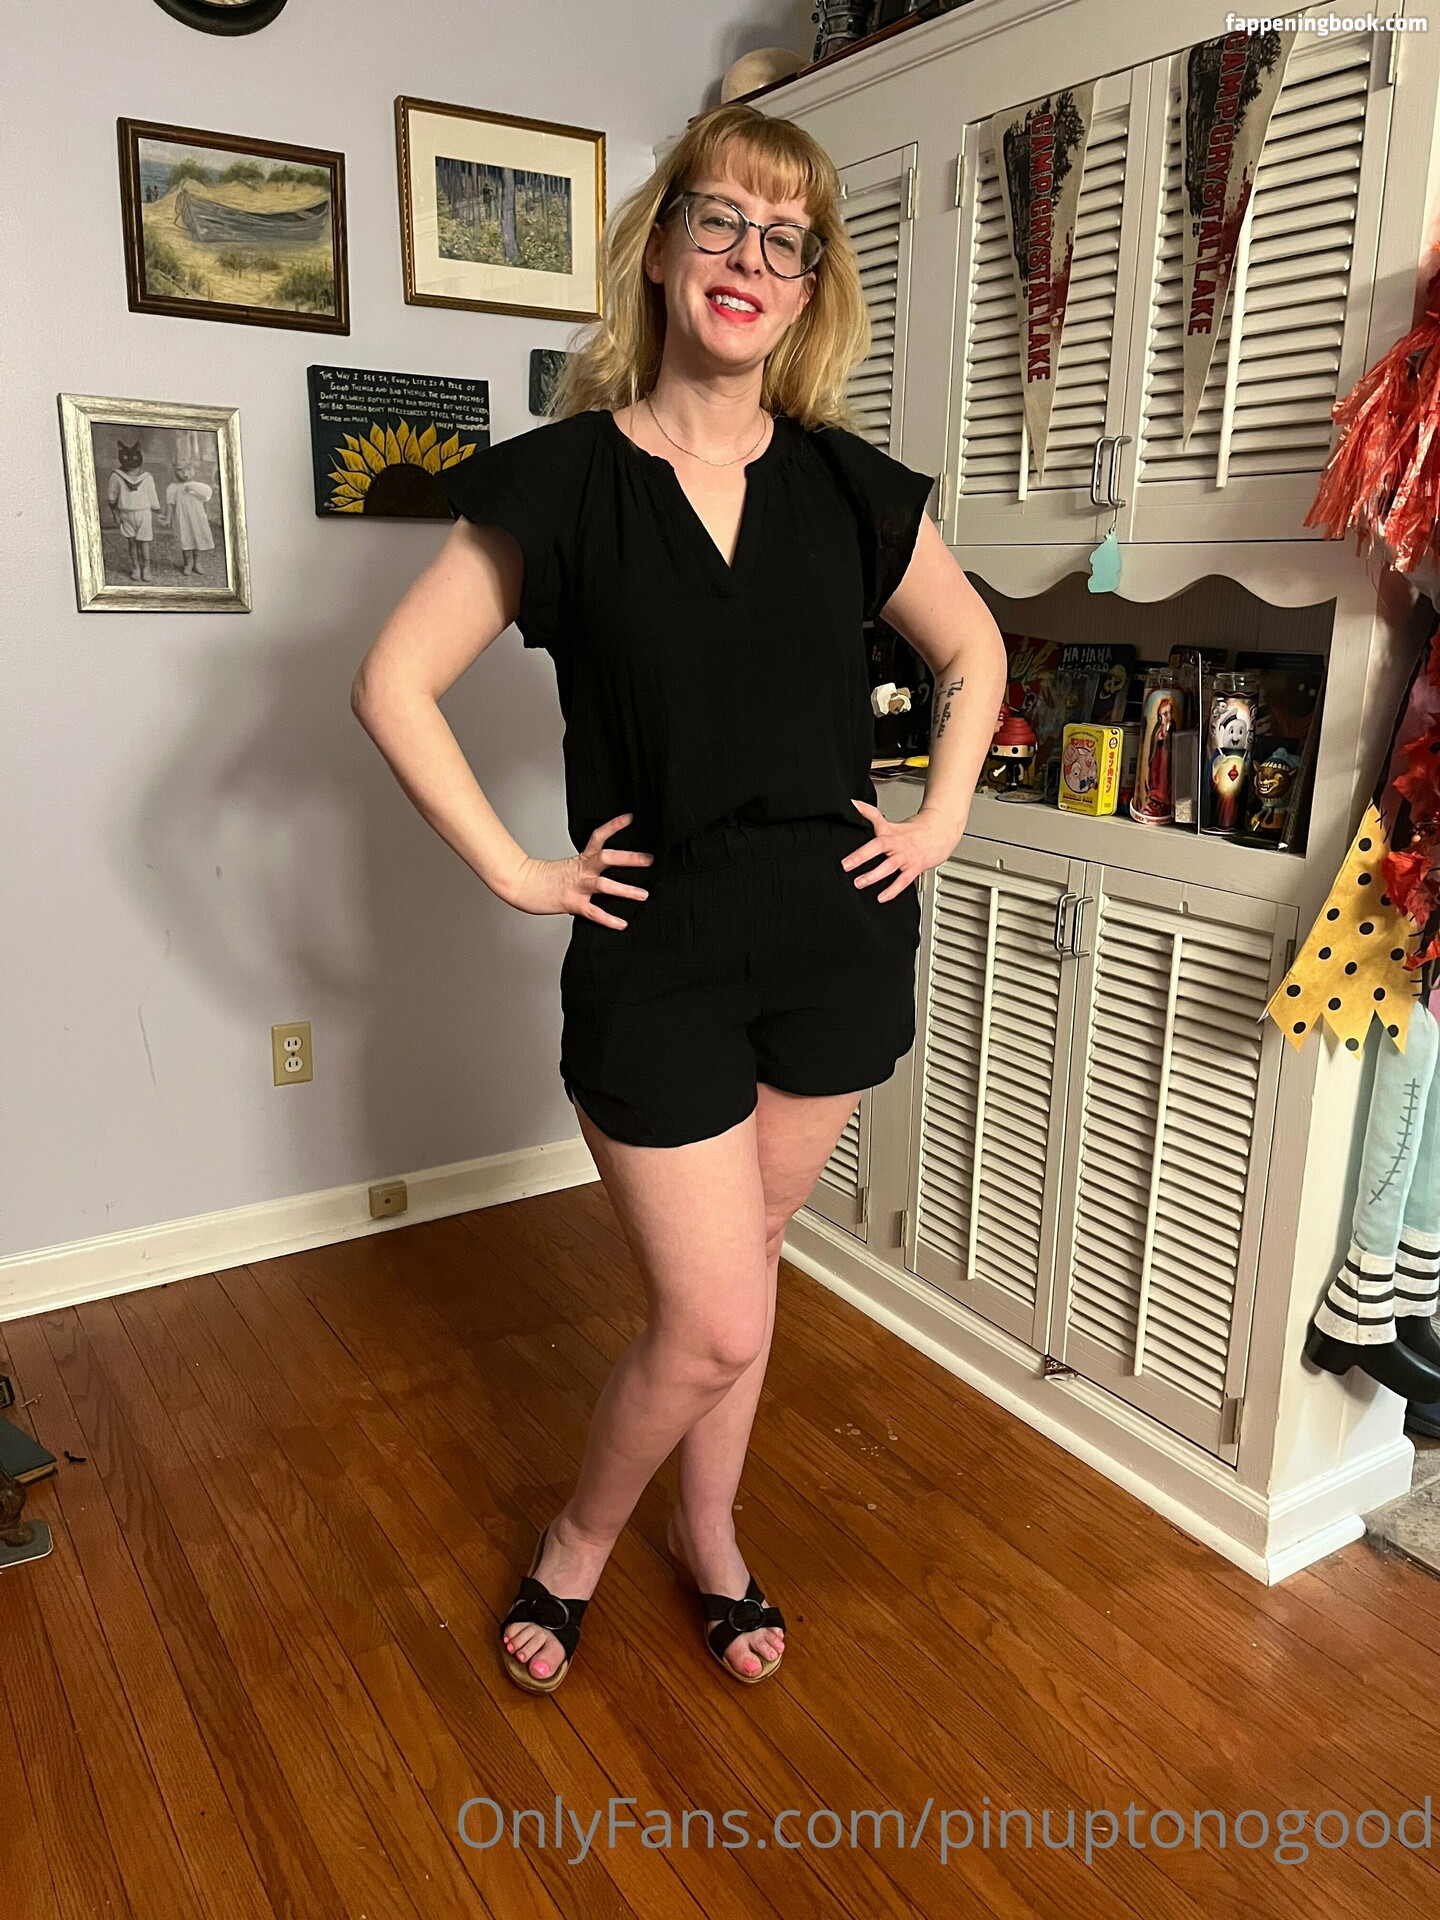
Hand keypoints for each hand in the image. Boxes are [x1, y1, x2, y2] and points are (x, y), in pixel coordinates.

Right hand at [503, 811, 652, 926]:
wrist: (524, 886)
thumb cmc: (547, 877)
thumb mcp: (570, 865)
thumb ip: (589, 866)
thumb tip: (611, 866)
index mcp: (581, 858)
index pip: (598, 837)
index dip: (614, 826)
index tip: (630, 818)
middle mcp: (581, 870)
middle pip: (606, 858)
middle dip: (629, 859)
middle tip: (649, 859)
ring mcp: (578, 887)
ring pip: (604, 885)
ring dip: (626, 890)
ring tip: (644, 894)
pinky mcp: (573, 903)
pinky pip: (595, 913)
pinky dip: (609, 919)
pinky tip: (622, 924)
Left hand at [842, 798, 959, 900]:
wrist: (941, 832)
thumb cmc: (915, 829)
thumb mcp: (891, 822)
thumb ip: (870, 814)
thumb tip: (854, 804)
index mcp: (890, 832)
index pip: (875, 825)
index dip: (862, 830)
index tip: (847, 848)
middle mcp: (897, 844)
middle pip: (878, 848)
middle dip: (862, 857)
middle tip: (846, 865)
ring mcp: (906, 857)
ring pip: (889, 867)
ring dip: (874, 876)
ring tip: (860, 883)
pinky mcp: (915, 868)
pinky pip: (903, 881)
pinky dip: (892, 890)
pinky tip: (882, 897)